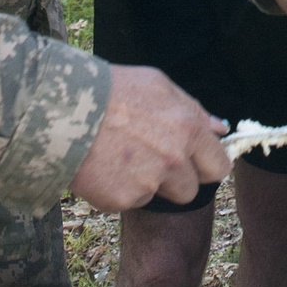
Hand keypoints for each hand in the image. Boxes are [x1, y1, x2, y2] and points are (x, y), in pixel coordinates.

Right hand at [70, 64, 229, 210]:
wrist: (66, 109)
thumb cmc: (114, 90)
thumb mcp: (158, 86)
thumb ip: (193, 110)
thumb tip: (221, 129)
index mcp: (189, 130)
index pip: (218, 166)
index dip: (206, 165)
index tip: (195, 163)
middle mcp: (174, 161)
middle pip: (191, 189)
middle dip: (177, 179)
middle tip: (151, 158)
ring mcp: (149, 183)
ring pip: (159, 196)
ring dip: (148, 184)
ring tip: (123, 157)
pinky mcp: (123, 200)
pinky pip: (130, 201)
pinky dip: (120, 188)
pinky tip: (106, 166)